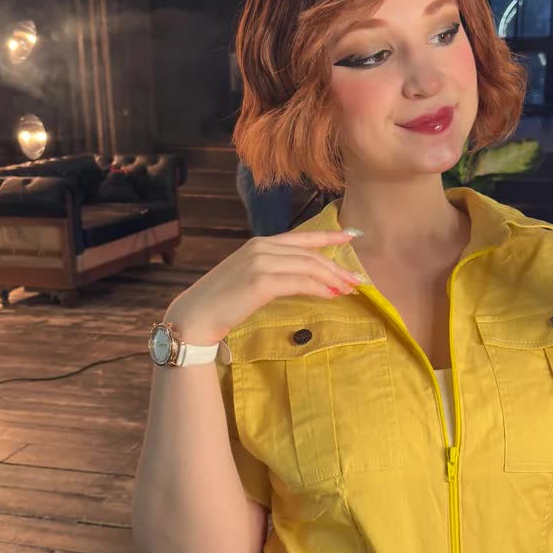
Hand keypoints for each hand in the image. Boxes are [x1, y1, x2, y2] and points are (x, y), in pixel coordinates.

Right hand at [165, 228, 365, 343]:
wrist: (194, 316)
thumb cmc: (221, 303)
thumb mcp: (249, 280)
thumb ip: (272, 272)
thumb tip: (302, 279)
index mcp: (259, 244)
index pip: (302, 237)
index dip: (329, 236)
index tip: (352, 237)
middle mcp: (261, 247)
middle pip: (310, 254)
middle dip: (337, 266)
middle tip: (357, 279)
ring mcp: (260, 262)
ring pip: (308, 266)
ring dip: (332, 278)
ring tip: (349, 290)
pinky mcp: (260, 281)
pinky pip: (300, 282)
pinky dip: (319, 288)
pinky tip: (332, 295)